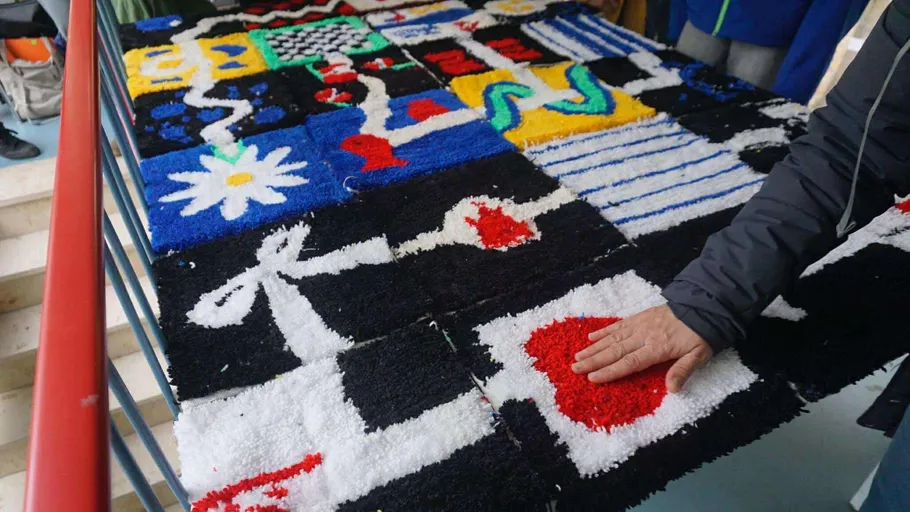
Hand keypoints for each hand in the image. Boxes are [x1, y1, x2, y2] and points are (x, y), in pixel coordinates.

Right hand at [571, 305, 712, 392]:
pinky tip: (591, 337)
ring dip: (593, 348)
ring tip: (577, 356)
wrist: (702, 306)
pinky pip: (618, 326)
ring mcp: (639, 325)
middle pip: (615, 351)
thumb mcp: (698, 355)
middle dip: (593, 361)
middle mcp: (644, 336)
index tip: (592, 378)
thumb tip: (672, 390)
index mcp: (657, 348)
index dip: (610, 371)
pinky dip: (603, 332)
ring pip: (612, 338)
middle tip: (575, 368)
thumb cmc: (700, 335)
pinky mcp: (639, 317)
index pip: (629, 363)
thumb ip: (683, 371)